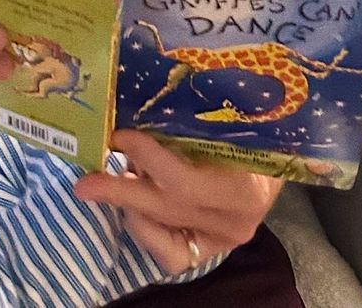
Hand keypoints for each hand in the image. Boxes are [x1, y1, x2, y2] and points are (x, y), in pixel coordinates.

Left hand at [74, 130, 280, 275]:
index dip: (146, 159)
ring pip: (162, 230)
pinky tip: (134, 207)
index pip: (182, 181)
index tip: (120, 135)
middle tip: (84, 180)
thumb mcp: (231, 124)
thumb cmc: (252, 131)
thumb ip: (194, 125)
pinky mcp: (212, 250)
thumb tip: (140, 108)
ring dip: (130, 203)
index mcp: (245, 188)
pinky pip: (170, 253)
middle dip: (119, 191)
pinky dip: (146, 232)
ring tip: (114, 176)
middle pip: (166, 208)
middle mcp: (234, 222)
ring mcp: (223, 240)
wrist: (277, 159)